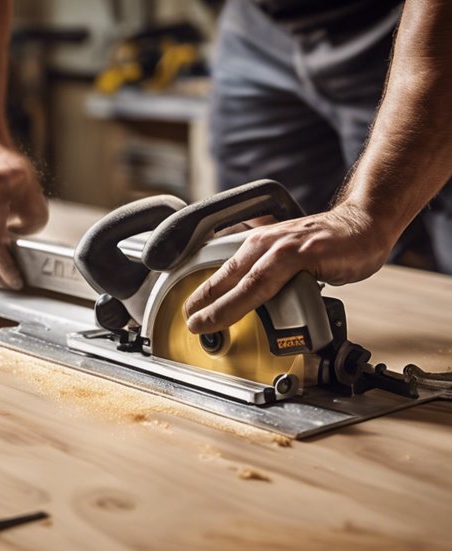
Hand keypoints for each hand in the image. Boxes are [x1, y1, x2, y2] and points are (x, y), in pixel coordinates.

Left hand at [183, 202, 395, 333]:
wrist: (365, 224)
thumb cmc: (328, 245)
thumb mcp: (289, 258)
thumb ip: (271, 277)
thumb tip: (253, 305)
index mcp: (259, 245)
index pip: (223, 272)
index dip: (203, 293)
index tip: (188, 313)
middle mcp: (266, 244)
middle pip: (227, 277)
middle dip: (204, 301)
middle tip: (188, 322)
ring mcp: (284, 248)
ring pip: (248, 282)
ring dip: (224, 306)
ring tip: (206, 323)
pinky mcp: (305, 254)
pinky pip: (279, 281)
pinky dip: (267, 302)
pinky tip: (257, 320)